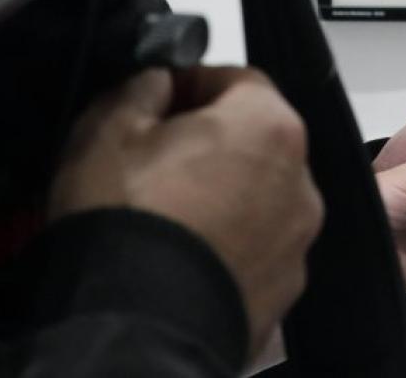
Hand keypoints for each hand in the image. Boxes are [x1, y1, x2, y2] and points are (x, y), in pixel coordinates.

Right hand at [49, 66, 322, 363]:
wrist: (136, 326)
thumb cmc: (127, 222)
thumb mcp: (107, 129)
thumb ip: (140, 88)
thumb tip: (156, 82)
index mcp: (267, 126)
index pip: (237, 79)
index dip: (190, 85)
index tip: (158, 101)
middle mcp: (298, 181)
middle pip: (253, 141)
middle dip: (208, 144)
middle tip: (154, 159)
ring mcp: (295, 241)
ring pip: (257, 198)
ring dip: (220, 196)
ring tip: (165, 215)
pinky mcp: (282, 290)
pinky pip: (254, 251)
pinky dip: (226, 246)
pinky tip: (181, 255)